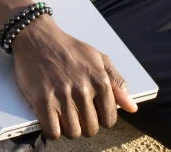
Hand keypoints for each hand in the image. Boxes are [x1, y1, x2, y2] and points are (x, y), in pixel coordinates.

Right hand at [11, 14, 137, 140]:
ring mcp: (62, 95)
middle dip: (84, 123)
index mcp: (100, 80)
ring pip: (72, 133)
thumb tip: (132, 108)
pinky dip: (51, 129)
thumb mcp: (98, 58)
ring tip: (62, 112)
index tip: (91, 110)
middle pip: (90, 129)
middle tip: (75, 110)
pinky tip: (51, 116)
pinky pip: (52, 132)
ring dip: (67, 127)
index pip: (109, 120)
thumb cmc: (69, 49)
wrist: (37, 37)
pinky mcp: (42, 100)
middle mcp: (83, 89)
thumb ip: (117, 83)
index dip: (100, 117)